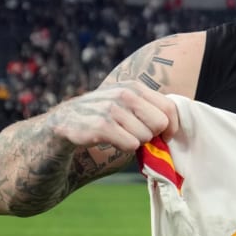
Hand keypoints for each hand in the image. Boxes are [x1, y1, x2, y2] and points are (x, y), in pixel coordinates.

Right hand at [45, 82, 179, 151]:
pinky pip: (131, 145)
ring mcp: (111, 107)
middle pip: (160, 123)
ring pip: (145, 137)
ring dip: (134, 143)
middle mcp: (123, 93)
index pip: (170, 107)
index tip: (163, 136)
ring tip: (116, 136)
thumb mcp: (126, 107)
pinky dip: (123, 148)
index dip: (171, 127)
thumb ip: (149, 111)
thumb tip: (174, 130)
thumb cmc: (102, 120)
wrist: (61, 125)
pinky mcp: (100, 125)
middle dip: (151, 135)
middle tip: (134, 136)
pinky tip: (108, 140)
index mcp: (134, 87)